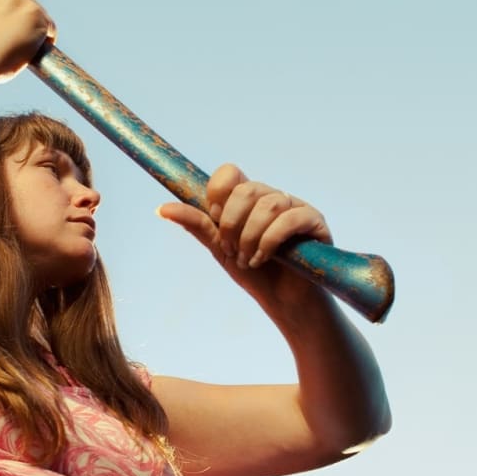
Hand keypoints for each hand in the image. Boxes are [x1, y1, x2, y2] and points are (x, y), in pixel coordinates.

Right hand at [0, 0, 55, 83]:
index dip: (9, 7)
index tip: (9, 22)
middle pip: (23, 0)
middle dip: (22, 18)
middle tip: (17, 40)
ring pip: (37, 14)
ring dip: (34, 29)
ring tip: (23, 48)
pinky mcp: (35, 13)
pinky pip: (50, 27)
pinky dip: (46, 40)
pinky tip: (34, 51)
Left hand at [158, 164, 332, 303]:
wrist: (283, 302)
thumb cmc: (254, 274)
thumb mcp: (219, 248)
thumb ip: (197, 225)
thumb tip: (162, 208)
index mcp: (248, 199)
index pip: (230, 173)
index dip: (218, 193)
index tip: (215, 220)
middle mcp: (272, 197)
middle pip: (246, 188)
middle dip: (231, 223)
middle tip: (230, 250)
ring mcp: (295, 206)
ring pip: (268, 204)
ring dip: (250, 236)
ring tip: (248, 260)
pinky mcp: (315, 221)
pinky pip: (291, 218)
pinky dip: (271, 240)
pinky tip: (263, 259)